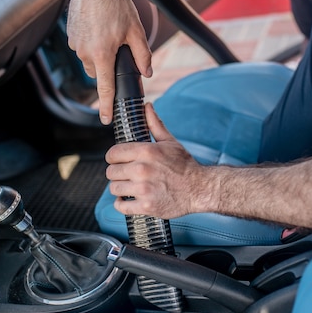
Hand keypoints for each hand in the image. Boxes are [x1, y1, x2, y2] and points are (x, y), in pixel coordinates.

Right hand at [67, 0, 151, 124]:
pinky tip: (98, 27)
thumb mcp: (136, 30)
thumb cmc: (117, 3)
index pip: (105, 88)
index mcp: (103, 54)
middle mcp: (86, 52)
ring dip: (99, 54)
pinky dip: (91, 43)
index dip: (106, 106)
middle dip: (108, 67)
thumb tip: (147, 73)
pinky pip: (82, 48)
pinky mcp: (70, 36)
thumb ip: (143, 55)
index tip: (105, 119)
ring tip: (108, 33)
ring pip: (90, 60)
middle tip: (118, 48)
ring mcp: (75, 44)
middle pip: (99, 73)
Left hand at [105, 103, 207, 217]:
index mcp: (146, 152)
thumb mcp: (170, 142)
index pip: (113, 154)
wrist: (200, 189)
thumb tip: (147, 106)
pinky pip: (121, 206)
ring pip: (114, 188)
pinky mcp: (146, 206)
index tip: (118, 161)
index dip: (114, 157)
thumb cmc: (185, 165)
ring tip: (129, 187)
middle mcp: (142, 170)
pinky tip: (128, 199)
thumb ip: (155, 124)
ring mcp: (143, 189)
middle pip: (111, 172)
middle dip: (117, 173)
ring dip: (120, 188)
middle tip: (126, 175)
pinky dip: (121, 204)